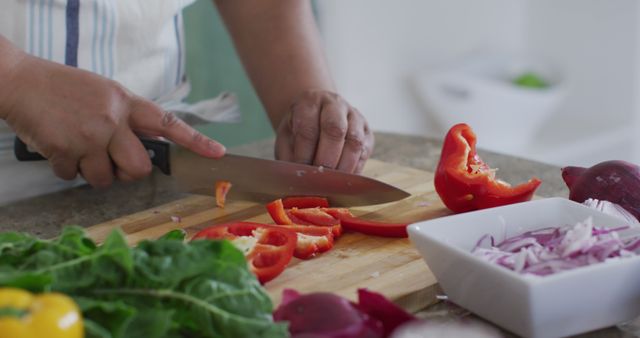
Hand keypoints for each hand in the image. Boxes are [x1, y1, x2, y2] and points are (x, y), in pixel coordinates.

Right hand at [0, 53, 224, 187]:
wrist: (20, 82)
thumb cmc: (65, 89)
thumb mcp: (105, 94)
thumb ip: (127, 119)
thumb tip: (146, 148)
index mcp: (127, 103)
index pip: (169, 124)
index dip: (196, 141)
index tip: (218, 153)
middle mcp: (113, 120)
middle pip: (139, 169)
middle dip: (127, 173)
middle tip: (112, 161)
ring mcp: (89, 136)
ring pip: (105, 180)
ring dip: (93, 173)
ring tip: (80, 148)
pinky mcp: (64, 150)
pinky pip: (74, 177)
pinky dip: (66, 168)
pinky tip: (60, 147)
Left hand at [274, 90, 373, 173]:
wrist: (317, 113)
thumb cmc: (299, 128)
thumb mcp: (286, 136)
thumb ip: (289, 154)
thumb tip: (297, 177)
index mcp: (310, 102)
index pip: (308, 128)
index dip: (305, 153)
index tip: (302, 171)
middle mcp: (334, 104)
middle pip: (335, 130)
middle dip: (327, 159)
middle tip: (319, 179)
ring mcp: (354, 116)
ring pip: (355, 141)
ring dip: (344, 166)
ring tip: (332, 183)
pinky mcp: (367, 131)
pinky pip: (365, 151)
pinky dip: (355, 168)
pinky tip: (343, 179)